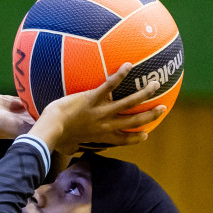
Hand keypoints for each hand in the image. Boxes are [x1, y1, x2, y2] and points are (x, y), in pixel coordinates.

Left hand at [30, 64, 165, 156]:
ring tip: (155, 85)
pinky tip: (128, 65)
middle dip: (150, 116)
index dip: (136, 138)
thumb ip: (74, 144)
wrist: (50, 130)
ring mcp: (101, 112)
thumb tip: (70, 147)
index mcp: (101, 137)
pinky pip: (109, 86)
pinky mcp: (92, 99)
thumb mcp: (68, 145)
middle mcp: (105, 125)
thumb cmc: (55, 139)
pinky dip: (120, 76)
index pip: (123, 139)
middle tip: (162, 109)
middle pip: (133, 122)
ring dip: (144, 94)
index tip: (146, 135)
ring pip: (128, 103)